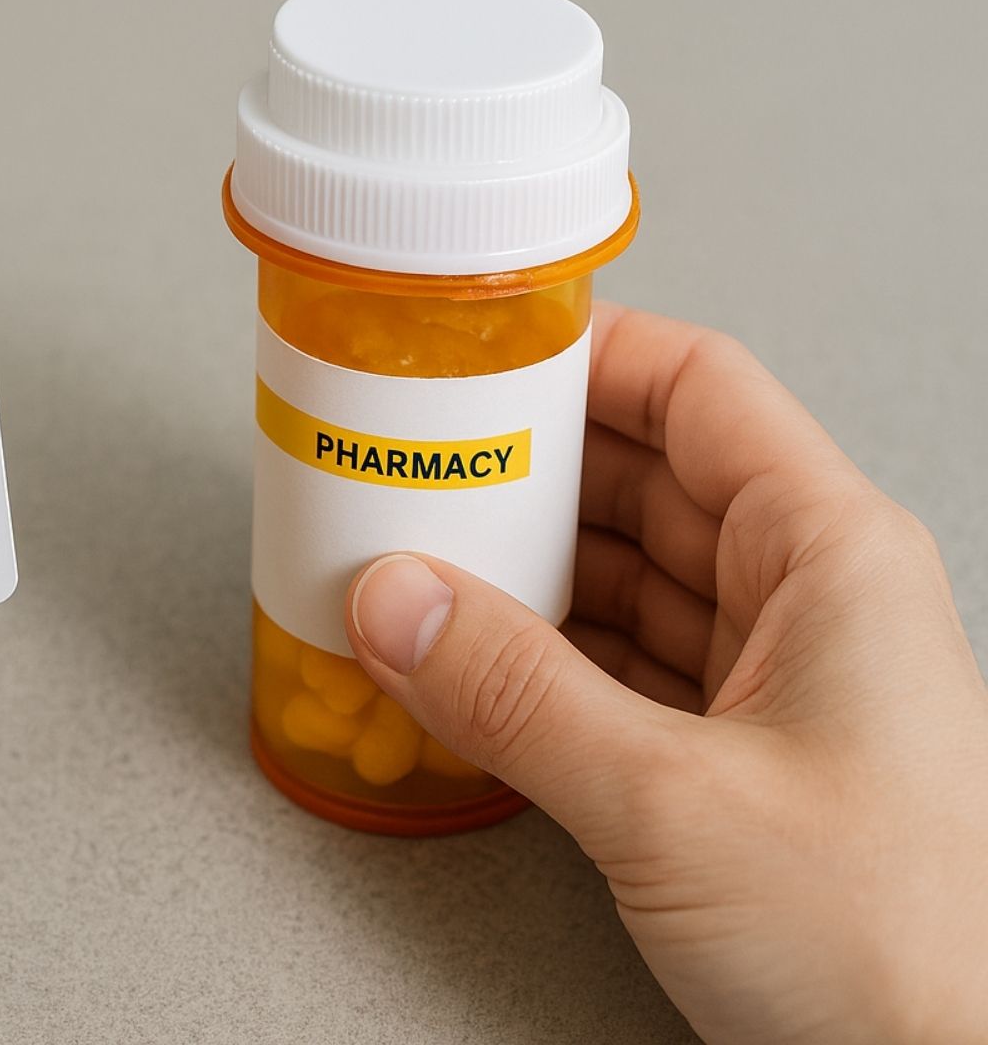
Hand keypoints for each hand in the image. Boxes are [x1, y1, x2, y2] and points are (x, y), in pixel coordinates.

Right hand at [342, 305, 987, 1043]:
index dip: (586, 354)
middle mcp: (811, 602)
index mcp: (832, 556)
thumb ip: (515, 693)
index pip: (700, 389)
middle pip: (648, 480)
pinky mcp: (738, 762)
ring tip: (416, 562)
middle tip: (411, 465)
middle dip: (526, 469)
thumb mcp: (671, 801)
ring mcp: (777, 684)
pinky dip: (540, 664)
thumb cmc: (902, 945)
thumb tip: (396, 601)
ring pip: (627, 581)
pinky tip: (467, 668)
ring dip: (523, 573)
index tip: (476, 353)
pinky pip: (622, 672)